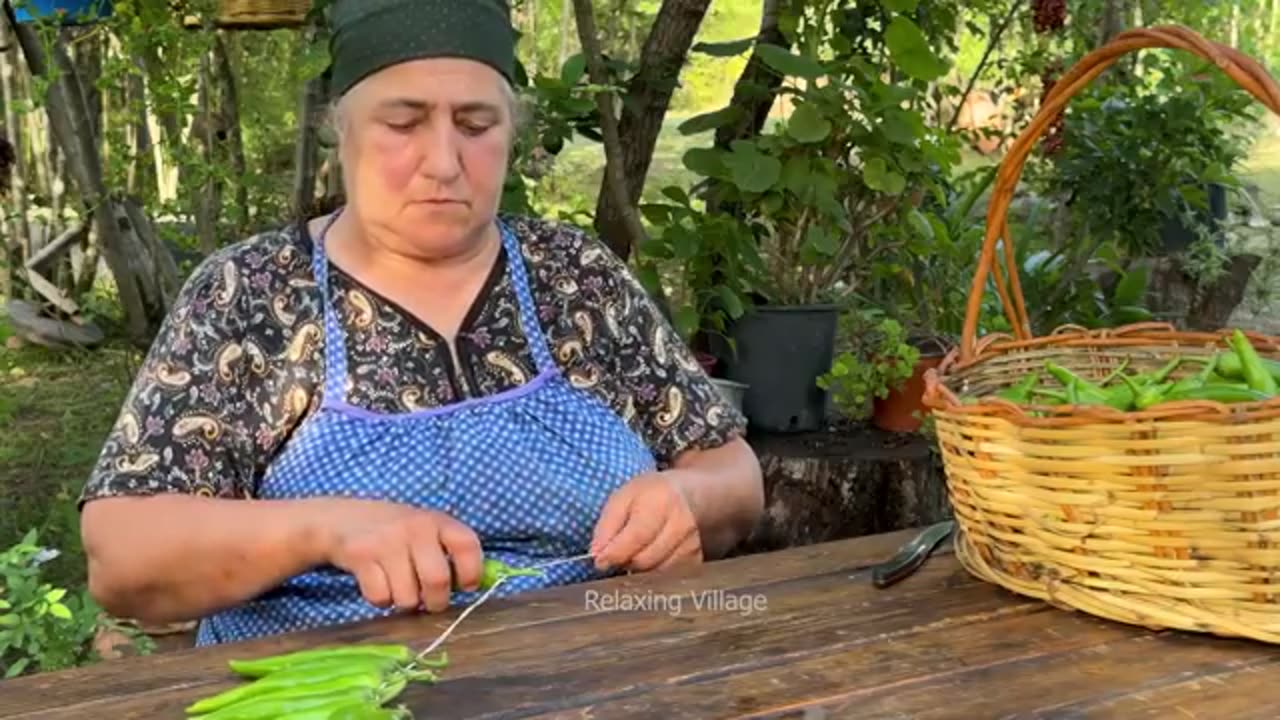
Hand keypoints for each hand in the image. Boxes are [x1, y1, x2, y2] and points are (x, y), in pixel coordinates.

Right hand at [314, 499, 482, 613]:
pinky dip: (382, 600)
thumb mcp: (425, 530)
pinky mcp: (361, 555)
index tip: (466, 587)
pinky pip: (380, 597)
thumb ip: (449, 553)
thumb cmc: (395, 532)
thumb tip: (474, 588)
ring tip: (401, 588)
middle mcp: (414, 527)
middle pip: (437, 580)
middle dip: (436, 602)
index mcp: (437, 520)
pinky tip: (379, 584)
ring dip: (406, 603)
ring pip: (408, 596)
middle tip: (430, 602)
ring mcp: (386, 541)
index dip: (472, 572)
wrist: (342, 519)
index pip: (467, 545)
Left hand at [590, 472, 702, 572]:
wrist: (686, 496)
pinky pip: (666, 578)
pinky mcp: (695, 561)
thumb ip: (606, 526)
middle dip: (625, 561)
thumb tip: (597, 555)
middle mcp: (682, 525)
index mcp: (661, 503)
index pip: (637, 537)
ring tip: (635, 551)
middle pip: (645, 560)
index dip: (615, 553)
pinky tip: (650, 557)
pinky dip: (652, 573)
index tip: (599, 561)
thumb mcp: (621, 499)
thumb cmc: (648, 495)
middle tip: (617, 552)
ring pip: (655, 574)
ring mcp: (692, 545)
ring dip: (638, 569)